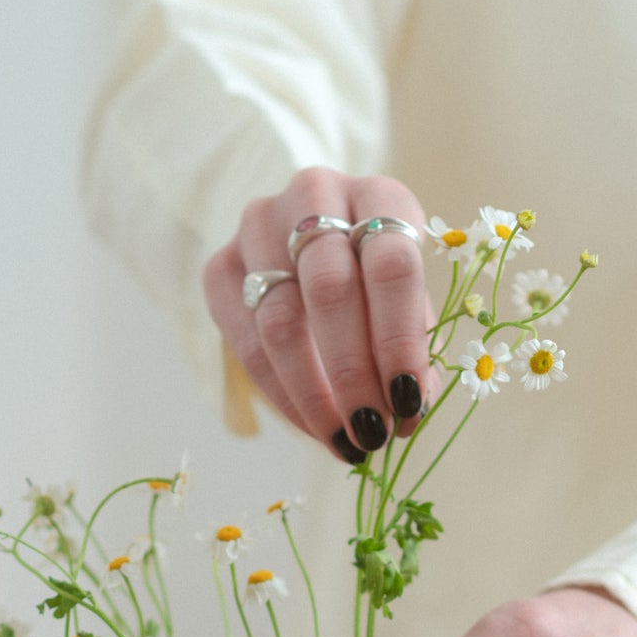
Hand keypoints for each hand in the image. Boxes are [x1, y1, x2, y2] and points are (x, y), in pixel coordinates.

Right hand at [202, 166, 437, 460]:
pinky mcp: (221, 265)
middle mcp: (316, 195)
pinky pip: (245, 342)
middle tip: (371, 432)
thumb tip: (408, 413)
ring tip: (344, 441)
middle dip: (353, 373)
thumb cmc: (377, 289)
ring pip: (280, 320)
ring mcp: (259, 225)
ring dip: (314, 394)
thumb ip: (415, 354)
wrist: (310, 253)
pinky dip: (282, 395)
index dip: (400, 339)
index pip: (391, 263)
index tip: (408, 401)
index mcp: (380, 195)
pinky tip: (312, 426)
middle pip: (329, 288)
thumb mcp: (408, 308)